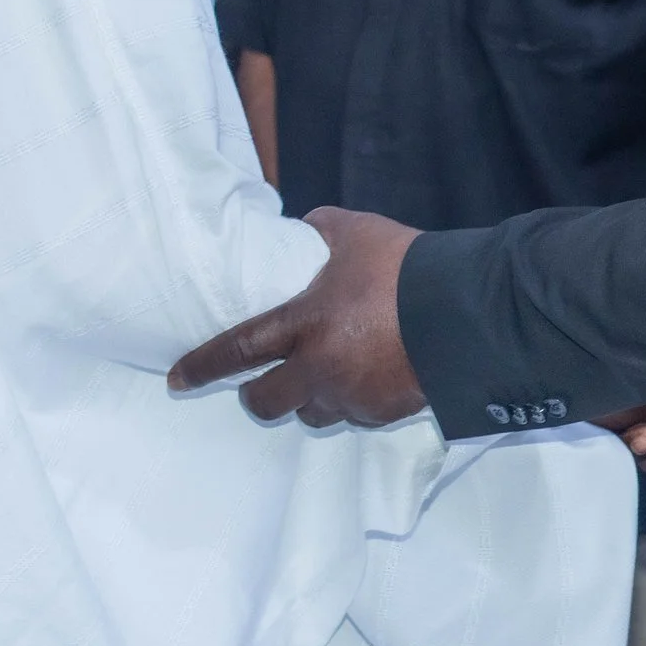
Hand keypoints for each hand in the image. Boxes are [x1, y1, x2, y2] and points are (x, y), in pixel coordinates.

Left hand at [167, 206, 424, 427]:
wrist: (467, 310)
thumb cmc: (406, 266)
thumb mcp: (358, 233)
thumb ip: (322, 230)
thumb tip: (304, 229)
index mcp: (305, 323)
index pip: (238, 350)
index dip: (203, 366)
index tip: (177, 380)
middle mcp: (320, 368)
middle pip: (267, 402)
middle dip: (256, 397)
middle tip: (261, 386)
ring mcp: (352, 396)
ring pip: (311, 414)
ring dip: (308, 400)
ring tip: (323, 380)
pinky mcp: (385, 412)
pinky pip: (356, 416)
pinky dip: (353, 403)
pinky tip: (367, 382)